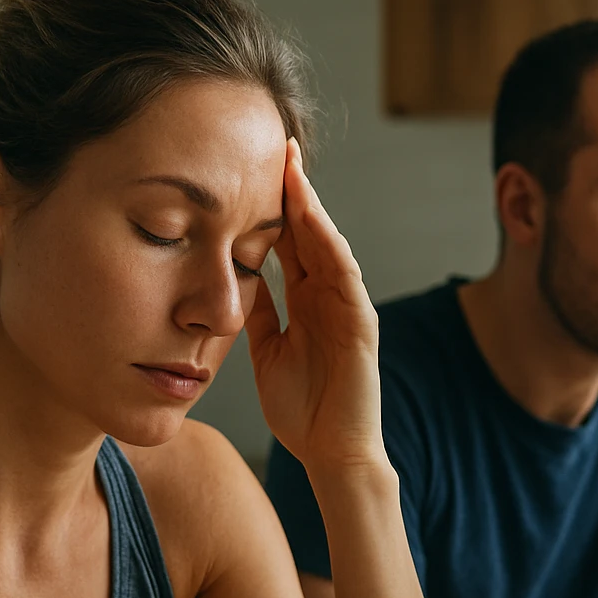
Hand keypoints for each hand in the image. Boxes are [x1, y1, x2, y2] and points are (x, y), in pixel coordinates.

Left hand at [245, 138, 382, 473]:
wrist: (330, 454)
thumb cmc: (302, 409)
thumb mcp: (265, 351)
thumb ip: (258, 313)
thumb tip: (235, 278)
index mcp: (306, 299)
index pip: (288, 240)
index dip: (269, 204)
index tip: (247, 166)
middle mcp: (328, 295)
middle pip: (309, 230)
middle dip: (293, 189)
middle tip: (275, 144)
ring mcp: (348, 306)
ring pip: (328, 243)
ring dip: (311, 206)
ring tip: (291, 168)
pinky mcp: (362, 324)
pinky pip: (345, 276)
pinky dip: (330, 245)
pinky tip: (312, 219)